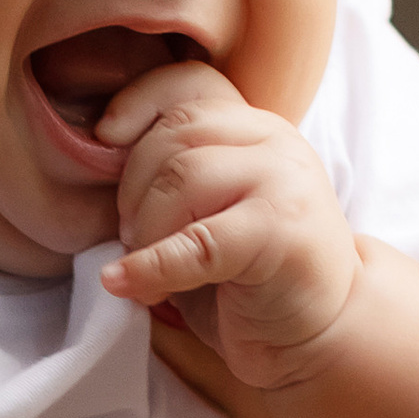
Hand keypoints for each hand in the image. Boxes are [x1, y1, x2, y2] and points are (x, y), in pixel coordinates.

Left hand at [98, 63, 363, 389]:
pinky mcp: (280, 234)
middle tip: (132, 237)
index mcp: (253, 128)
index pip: (189, 83)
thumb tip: (99, 158)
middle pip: (175, 132)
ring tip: (144, 267)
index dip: (137, 103)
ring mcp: (284, 183)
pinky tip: (128, 285)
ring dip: (145, 228)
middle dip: (133, 187)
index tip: (103, 139)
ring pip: (183, 177)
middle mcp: (275, 142)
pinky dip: (151, 267)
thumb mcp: (208, 211)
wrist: (320, 334)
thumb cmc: (251, 276)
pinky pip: (197, 242)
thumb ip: (171, 176)